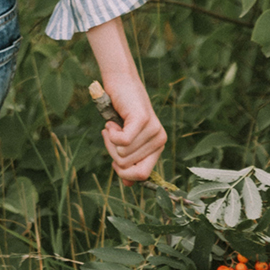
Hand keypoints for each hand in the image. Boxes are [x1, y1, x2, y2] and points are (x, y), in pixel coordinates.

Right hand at [84, 15, 166, 183]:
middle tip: (111, 136)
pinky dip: (110, 134)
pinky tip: (112, 123)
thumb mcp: (125, 141)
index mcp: (158, 147)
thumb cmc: (121, 112)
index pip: (142, 175)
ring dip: (110, 141)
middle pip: (128, 166)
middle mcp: (160, 140)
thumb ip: (129, 160)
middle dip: (113, 154)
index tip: (114, 160)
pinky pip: (122, 141)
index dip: (124, 173)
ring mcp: (153, 130)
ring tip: (113, 125)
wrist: (120, 83)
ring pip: (123, 154)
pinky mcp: (143, 120)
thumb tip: (128, 186)